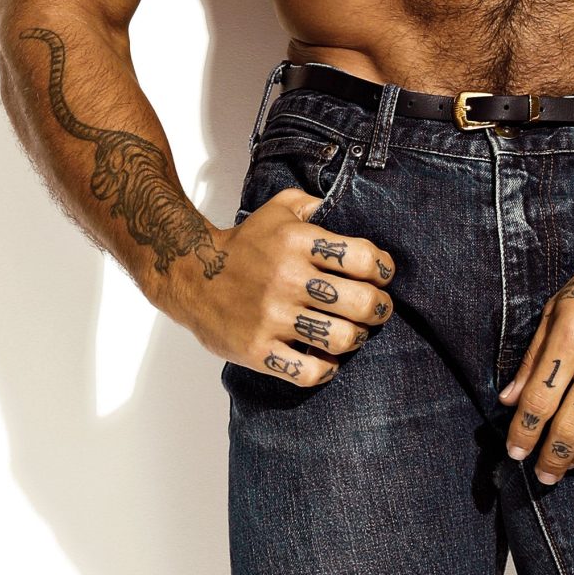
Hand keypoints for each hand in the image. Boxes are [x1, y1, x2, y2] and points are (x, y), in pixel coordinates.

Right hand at [168, 187, 394, 386]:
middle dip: (380, 309)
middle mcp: (288, 279)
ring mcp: (273, 317)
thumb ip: (311, 203)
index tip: (381, 277)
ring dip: (357, 339)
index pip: (364, 258)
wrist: (190, 275)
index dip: (383, 270)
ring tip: (353, 333)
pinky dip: (325, 369)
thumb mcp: (276, 210)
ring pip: (341, 339)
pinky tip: (325, 359)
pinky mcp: (258, 349)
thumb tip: (340, 205)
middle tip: (377, 310)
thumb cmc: (243, 245)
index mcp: (298, 243)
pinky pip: (308, 372)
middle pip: (362, 303)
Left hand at [499, 225, 573, 482]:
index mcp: (573, 336)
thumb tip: (510, 400)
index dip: (523, 433)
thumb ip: (534, 356)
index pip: (539, 401)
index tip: (515, 452)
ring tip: (568, 466)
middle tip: (541, 474)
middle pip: (571, 427)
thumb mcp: (559, 306)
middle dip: (551, 458)